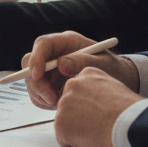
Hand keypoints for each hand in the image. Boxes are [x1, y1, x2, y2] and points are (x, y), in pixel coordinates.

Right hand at [22, 31, 139, 109]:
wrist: (117, 83)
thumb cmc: (113, 70)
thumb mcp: (103, 64)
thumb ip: (83, 62)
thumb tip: (61, 64)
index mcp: (66, 42)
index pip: (42, 44)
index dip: (36, 58)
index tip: (37, 76)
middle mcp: (54, 54)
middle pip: (30, 62)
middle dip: (36, 82)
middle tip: (52, 98)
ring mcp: (50, 69)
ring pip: (31, 80)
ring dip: (41, 94)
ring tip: (61, 103)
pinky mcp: (49, 84)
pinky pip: (37, 93)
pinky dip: (43, 102)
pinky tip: (60, 104)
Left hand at [54, 66, 144, 146]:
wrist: (132, 126)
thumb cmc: (131, 113)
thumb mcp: (116, 90)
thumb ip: (99, 92)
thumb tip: (94, 105)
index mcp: (88, 74)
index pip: (79, 93)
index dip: (90, 109)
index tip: (103, 113)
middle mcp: (72, 84)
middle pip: (70, 108)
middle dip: (81, 119)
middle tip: (101, 125)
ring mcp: (64, 103)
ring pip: (66, 124)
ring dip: (79, 133)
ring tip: (99, 133)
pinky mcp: (60, 123)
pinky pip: (64, 140)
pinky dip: (76, 146)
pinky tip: (92, 141)